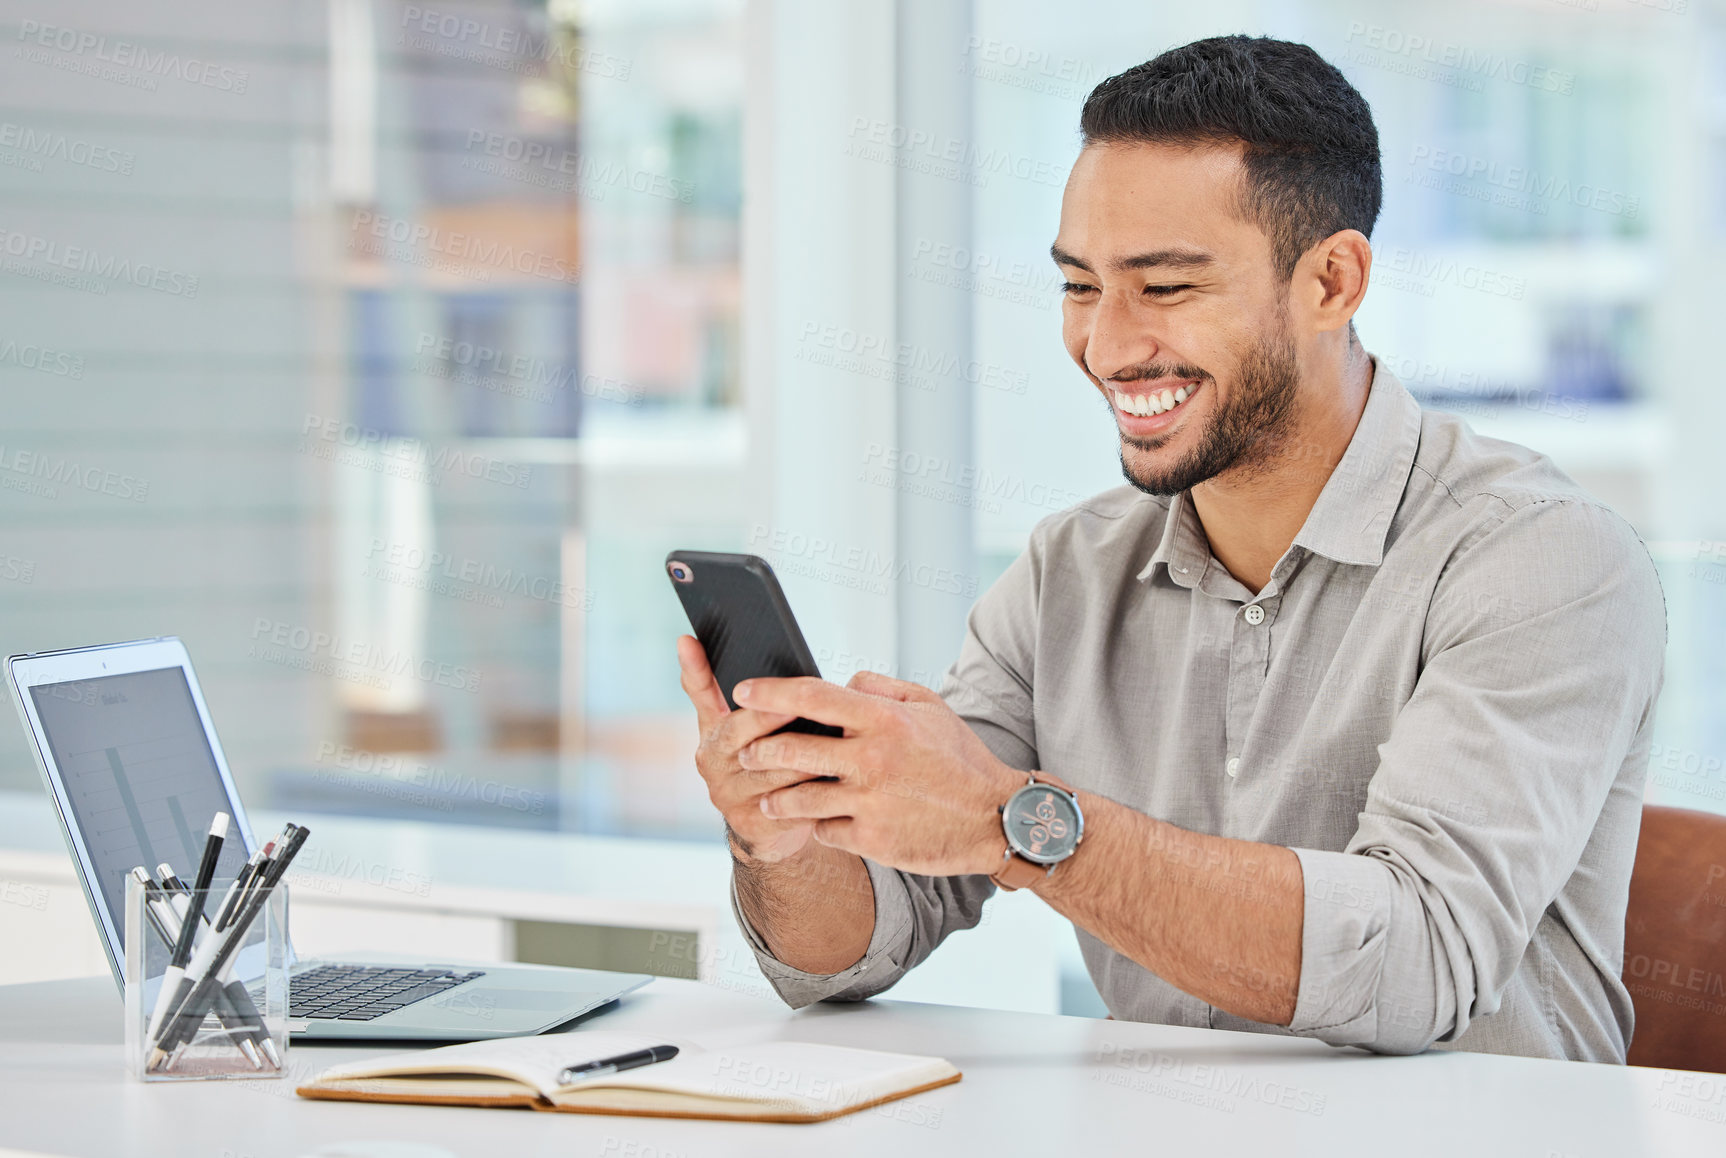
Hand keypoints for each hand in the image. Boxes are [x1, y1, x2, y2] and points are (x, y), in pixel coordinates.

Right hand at [676, 636, 822, 863]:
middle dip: (769, 717)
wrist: (771, 827)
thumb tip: (722, 649)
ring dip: (804, 756)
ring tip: (834, 742)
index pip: (699, 693)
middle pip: (740, 733)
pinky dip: (814, 790)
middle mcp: (712, 762)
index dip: (693, 667)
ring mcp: (730, 795)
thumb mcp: (751, 729)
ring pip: (771, 770)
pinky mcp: (753, 823)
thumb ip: (749, 698)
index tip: (688, 640)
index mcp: (712, 731)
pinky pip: (788, 802)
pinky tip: (837, 781)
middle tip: (796, 704)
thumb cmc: (769, 763)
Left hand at [734, 671, 1019, 876]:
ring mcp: (870, 801)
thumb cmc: (958, 758)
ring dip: (776, 796)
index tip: (741, 691)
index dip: (769, 692)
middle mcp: (872, 757)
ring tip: (769, 796)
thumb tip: (839, 682)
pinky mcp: (872, 839)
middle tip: (746, 752)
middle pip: (792, 748)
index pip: (811, 696)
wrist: (993, 817)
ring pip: (798, 796)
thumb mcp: (930, 707)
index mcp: (884, 719)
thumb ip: (881, 688)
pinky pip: (825, 829)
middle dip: (758, 749)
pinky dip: (819, 824)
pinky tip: (817, 821)